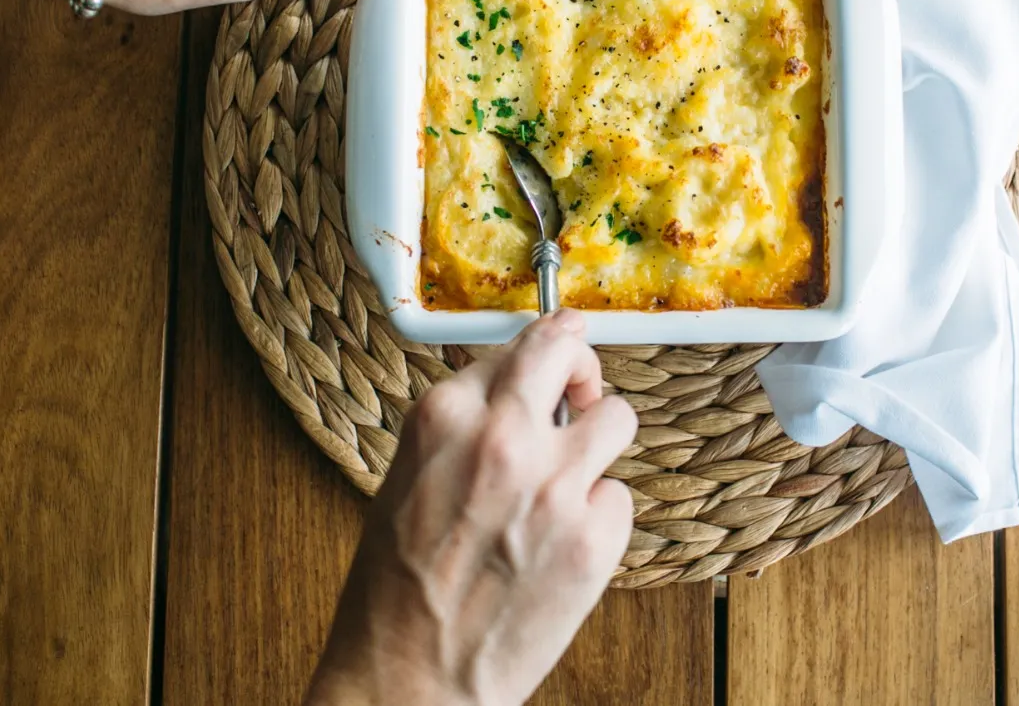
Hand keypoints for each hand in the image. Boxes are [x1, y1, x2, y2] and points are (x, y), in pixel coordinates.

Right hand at [305, 311, 636, 705]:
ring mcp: (555, 485)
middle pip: (572, 353)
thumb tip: (517, 390)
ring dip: (601, 443)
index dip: (546, 353)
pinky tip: (561, 547)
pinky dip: (599, 517)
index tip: (562, 352)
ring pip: (619, 418)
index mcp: (446, 416)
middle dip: (583, 364)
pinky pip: (619, 497)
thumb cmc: (399, 587)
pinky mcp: (594, 537)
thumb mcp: (411, 476)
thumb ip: (465, 425)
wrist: (409, 676)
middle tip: (583, 388)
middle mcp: (503, 437)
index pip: (523, 344)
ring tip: (572, 481)